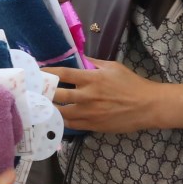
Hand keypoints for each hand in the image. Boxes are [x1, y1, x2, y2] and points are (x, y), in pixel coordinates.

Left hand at [46, 60, 161, 132]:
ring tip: (42, 105)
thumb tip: (79, 58)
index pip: (63, 74)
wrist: (147, 106)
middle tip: (35, 91)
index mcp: (92, 79)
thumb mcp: (113, 67)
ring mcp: (90, 113)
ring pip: (62, 113)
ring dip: (51, 108)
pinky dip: (62, 121)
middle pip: (58, 95)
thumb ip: (93, 63)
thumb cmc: (131, 84)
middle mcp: (88, 96)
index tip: (38, 72)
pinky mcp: (93, 125)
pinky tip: (56, 117)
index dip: (48, 72)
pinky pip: (72, 125)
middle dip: (45, 93)